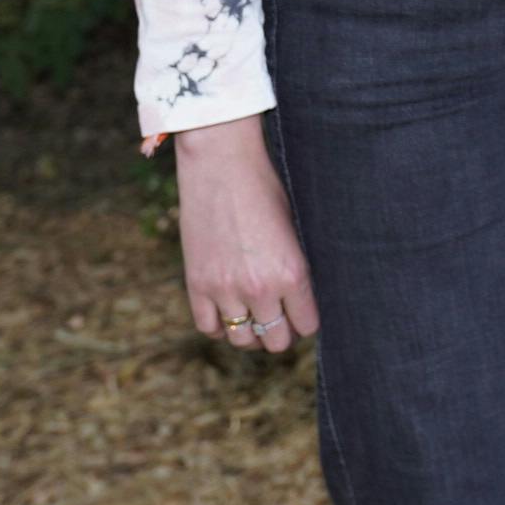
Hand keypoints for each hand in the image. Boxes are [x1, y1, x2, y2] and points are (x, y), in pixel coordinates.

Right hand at [173, 115, 317, 354]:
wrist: (222, 164)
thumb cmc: (266, 189)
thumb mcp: (295, 229)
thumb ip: (296, 268)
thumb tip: (303, 299)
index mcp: (292, 273)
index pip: (307, 325)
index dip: (307, 321)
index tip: (304, 314)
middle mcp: (260, 288)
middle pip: (275, 340)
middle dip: (281, 331)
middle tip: (280, 316)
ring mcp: (225, 289)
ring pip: (242, 340)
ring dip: (251, 332)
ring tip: (254, 315)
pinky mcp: (196, 285)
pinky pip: (209, 328)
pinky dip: (220, 325)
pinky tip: (228, 309)